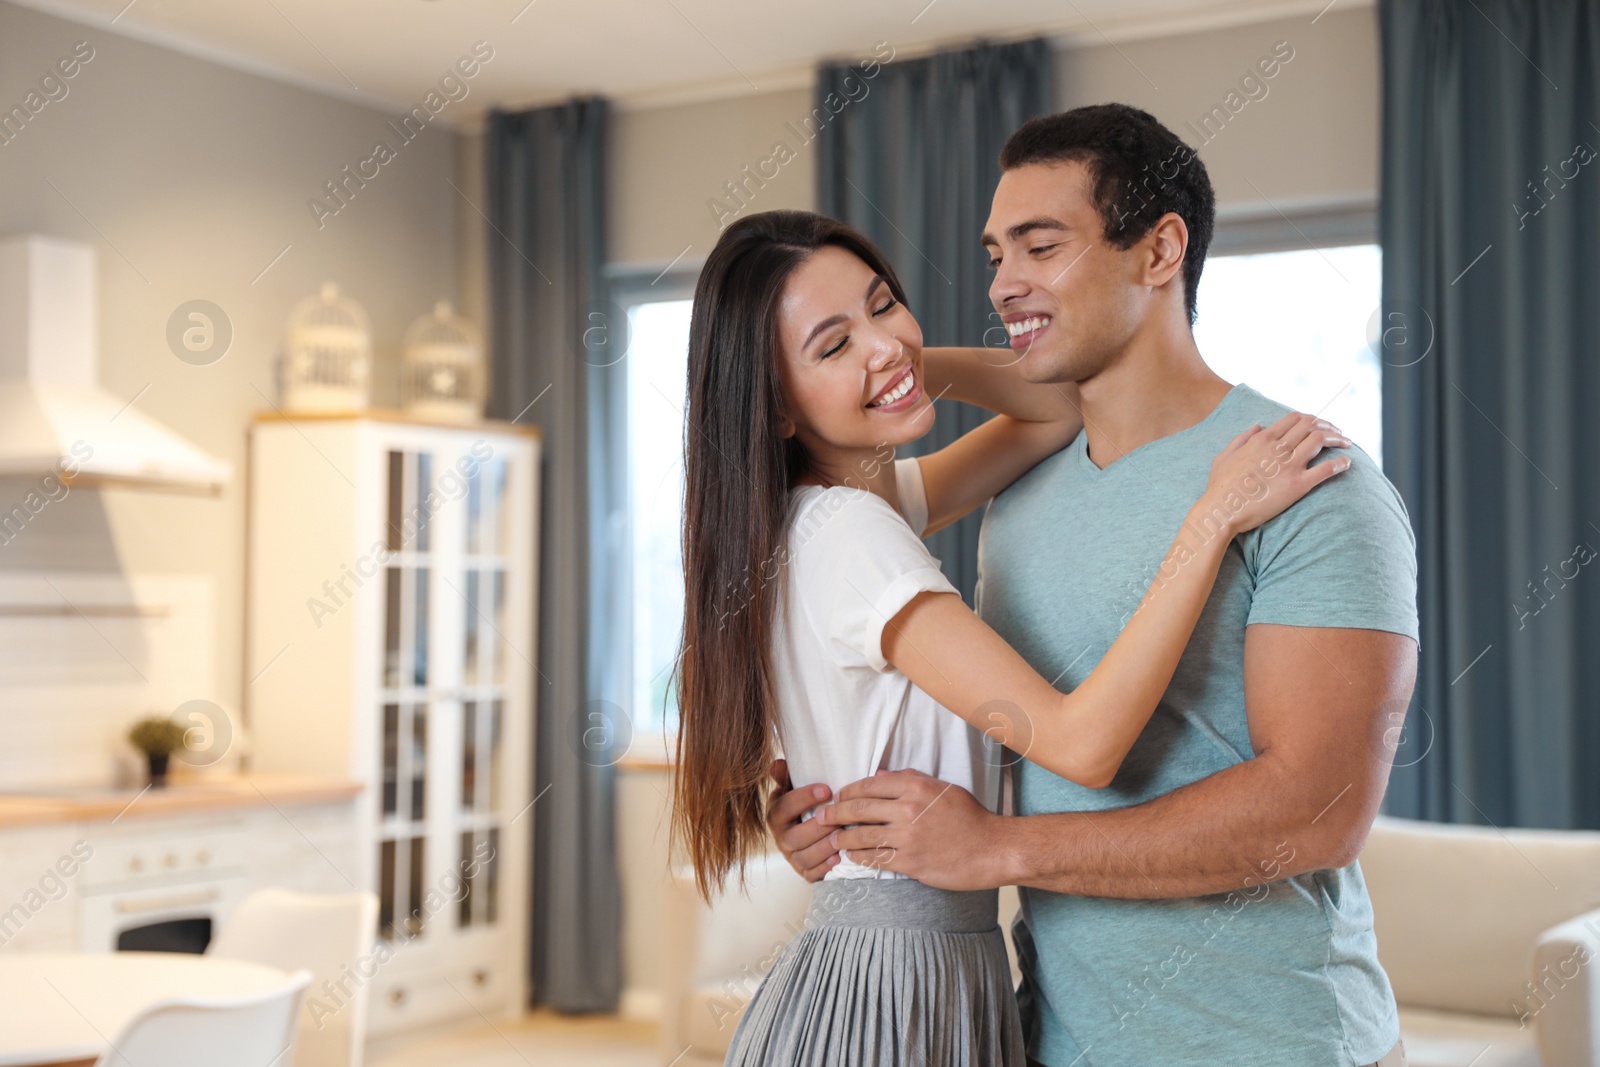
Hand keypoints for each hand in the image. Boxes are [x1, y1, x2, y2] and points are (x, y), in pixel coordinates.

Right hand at [765, 759, 839, 882]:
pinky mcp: (804, 873)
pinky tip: (839, 857)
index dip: (803, 798)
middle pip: (795, 836)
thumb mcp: (794, 788)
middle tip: (840, 817)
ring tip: (841, 835)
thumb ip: (787, 776)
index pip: (784, 807)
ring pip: (803, 857)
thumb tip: (778, 764)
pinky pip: (811, 875)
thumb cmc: (806, 805)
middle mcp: (781, 838)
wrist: (810, 830)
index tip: (826, 789)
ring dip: (823, 847)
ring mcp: (792, 857)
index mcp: (776, 815)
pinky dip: (825, 867)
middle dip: (818, 827)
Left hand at [818, 769, 1005, 890]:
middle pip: (858, 808)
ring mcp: (908, 837)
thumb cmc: (970, 818)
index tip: (837, 797)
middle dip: (834, 813)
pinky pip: (875, 858)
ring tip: (833, 839)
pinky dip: (858, 857)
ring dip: (842, 838)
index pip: (869, 785)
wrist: (992, 849)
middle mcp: (909, 809)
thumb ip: (910, 779)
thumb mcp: (942, 789)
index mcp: (916, 786)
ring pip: (861, 835)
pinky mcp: (910, 862)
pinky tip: (852, 856)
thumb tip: (880, 776)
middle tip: (821, 818)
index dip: (847, 791)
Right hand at [1202, 412, 1350, 535]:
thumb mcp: (1224, 455)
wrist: (1221, 511)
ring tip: (1346, 443)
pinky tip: (1347, 463)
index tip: (1319, 425)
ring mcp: (1288, 465)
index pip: (1294, 419)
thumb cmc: (1220, 486)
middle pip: (1311, 425)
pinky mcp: (1297, 485)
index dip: (1311, 418)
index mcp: (1262, 439)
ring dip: (1338, 438)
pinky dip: (1340, 463)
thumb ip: (1242, 437)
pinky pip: (1326, 469)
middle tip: (1338, 432)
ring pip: (1321, 440)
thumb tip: (1258, 425)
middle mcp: (1277, 447)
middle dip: (1328, 425)